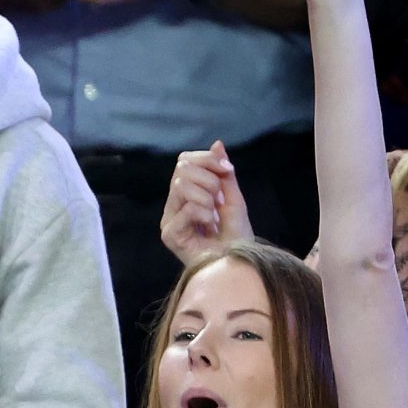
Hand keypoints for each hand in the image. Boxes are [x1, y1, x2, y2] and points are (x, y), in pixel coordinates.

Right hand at [159, 141, 252, 266]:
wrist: (237, 263)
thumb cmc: (236, 237)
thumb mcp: (234, 198)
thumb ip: (224, 173)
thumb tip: (217, 144)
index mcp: (186, 194)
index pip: (184, 161)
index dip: (206, 159)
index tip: (227, 170)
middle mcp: (173, 204)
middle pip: (182, 169)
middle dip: (209, 179)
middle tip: (220, 200)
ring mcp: (169, 219)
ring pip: (182, 186)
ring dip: (208, 197)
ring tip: (215, 215)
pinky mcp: (170, 234)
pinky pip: (187, 208)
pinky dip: (204, 213)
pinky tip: (210, 225)